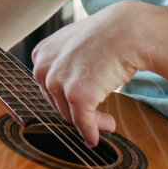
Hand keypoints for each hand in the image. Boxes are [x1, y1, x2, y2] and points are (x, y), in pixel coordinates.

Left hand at [31, 1, 152, 145]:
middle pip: (58, 103)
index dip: (67, 100)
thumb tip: (67, 95)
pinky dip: (90, 133)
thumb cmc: (107, 35)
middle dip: (80, 113)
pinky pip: (82, 123)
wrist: (126, 30)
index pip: (49, 87)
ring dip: (91, 122)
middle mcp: (43, 67)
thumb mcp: (74, 45)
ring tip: (110, 123)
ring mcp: (58, 81)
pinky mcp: (76, 95)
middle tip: (103, 119)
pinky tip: (97, 138)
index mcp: (41, 54)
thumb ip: (64, 65)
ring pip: (70, 115)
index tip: (81, 107)